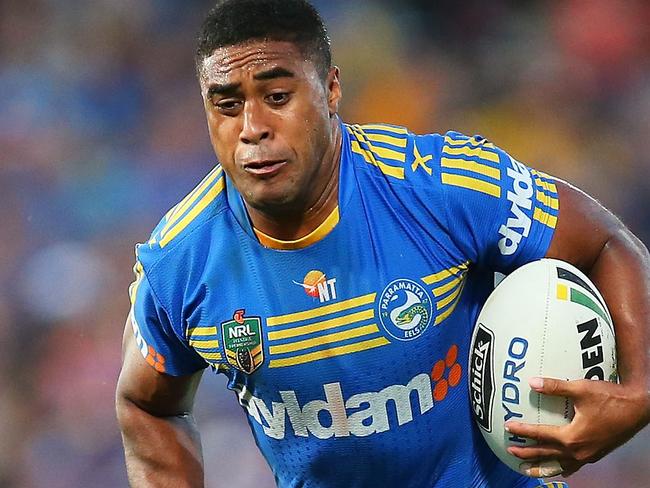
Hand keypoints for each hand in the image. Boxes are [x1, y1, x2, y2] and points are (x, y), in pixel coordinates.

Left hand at [504, 377, 649, 477]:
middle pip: (547, 455)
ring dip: (543, 467)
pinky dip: (562, 468)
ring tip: (528, 470)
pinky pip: (574, 466)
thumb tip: (532, 382)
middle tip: (511, 452)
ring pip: (561, 466)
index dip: (523, 431)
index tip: (508, 427)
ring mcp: (588, 455)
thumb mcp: (581, 389)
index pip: (541, 435)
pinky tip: (559, 468)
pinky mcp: (596, 454)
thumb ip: (555, 387)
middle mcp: (579, 451)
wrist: (638, 408)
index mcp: (572, 437)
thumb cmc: (611, 398)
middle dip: (528, 454)